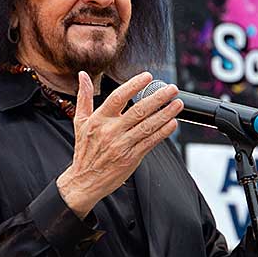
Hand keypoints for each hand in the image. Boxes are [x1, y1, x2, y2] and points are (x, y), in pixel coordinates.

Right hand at [56, 72, 182, 218]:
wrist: (84, 181)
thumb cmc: (84, 151)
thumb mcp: (80, 122)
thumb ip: (83, 97)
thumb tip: (83, 75)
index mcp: (99, 119)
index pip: (118, 97)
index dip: (134, 85)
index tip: (147, 77)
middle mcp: (111, 131)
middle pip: (139, 110)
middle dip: (158, 98)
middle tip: (172, 89)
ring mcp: (122, 145)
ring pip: (148, 126)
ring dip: (165, 114)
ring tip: (177, 104)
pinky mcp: (131, 158)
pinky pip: (150, 142)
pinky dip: (163, 132)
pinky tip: (172, 123)